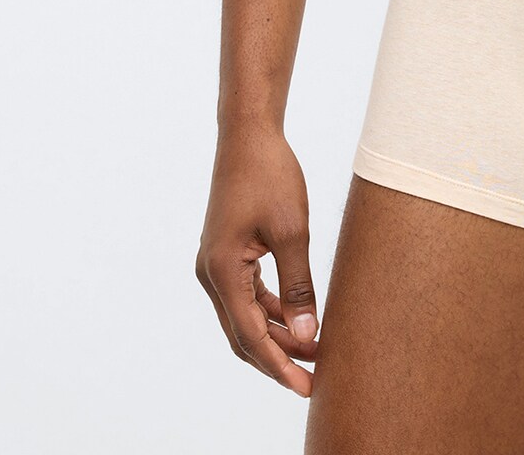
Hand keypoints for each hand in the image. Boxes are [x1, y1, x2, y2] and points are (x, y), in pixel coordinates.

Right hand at [195, 122, 320, 397]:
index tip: (307, 388)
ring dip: (275, 335)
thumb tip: (307, 334)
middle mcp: (210, 274)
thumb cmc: (270, 175)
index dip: (279, 366)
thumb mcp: (293, 231)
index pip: (252, 336)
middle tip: (312, 379)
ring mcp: (215, 264)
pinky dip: (269, 310)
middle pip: (243, 334)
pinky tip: (295, 318)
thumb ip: (298, 286)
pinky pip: (246, 295)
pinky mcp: (225, 254)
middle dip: (277, 358)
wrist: (248, 135)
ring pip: (244, 316)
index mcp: (222, 271)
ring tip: (312, 349)